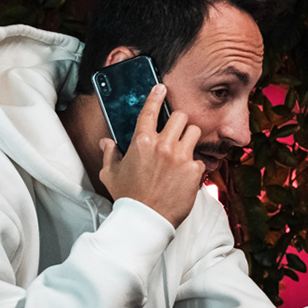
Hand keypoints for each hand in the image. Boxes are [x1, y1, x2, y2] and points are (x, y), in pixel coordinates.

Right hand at [98, 83, 204, 226]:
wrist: (146, 220)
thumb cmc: (128, 197)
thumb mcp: (111, 174)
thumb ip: (110, 154)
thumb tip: (106, 142)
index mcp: (142, 141)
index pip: (150, 110)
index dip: (156, 96)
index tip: (161, 88)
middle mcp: (163, 145)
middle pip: (181, 116)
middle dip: (179, 122)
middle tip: (176, 132)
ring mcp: (181, 157)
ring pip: (195, 132)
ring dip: (190, 139)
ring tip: (184, 151)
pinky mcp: (194, 171)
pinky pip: (200, 159)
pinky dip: (195, 165)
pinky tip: (186, 175)